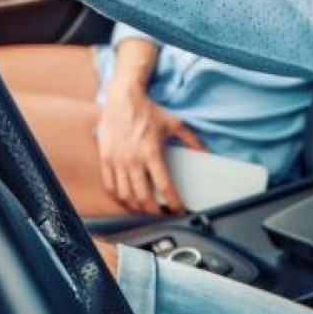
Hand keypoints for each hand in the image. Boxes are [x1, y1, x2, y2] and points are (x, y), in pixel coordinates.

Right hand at [97, 85, 203, 213]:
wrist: (122, 99)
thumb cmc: (148, 111)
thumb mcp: (175, 123)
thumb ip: (192, 140)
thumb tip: (206, 152)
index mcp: (151, 152)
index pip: (164, 186)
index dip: (173, 202)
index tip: (178, 210)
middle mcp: (133, 160)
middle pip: (143, 196)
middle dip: (154, 211)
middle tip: (161, 214)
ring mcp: (117, 161)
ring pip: (126, 195)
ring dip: (136, 207)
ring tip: (145, 209)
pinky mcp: (105, 159)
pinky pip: (110, 186)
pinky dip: (119, 197)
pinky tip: (126, 199)